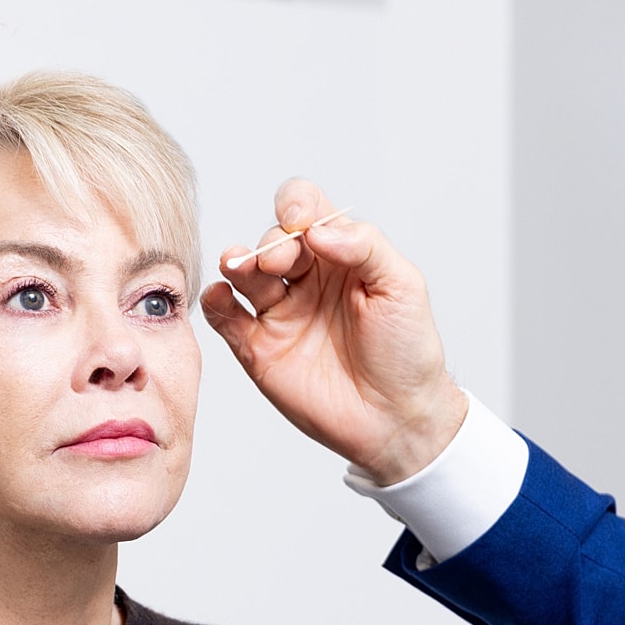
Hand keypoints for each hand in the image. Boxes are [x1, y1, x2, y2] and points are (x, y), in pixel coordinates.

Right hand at [201, 178, 467, 484]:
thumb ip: (366, 246)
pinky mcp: (259, 349)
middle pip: (272, 239)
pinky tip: (223, 297)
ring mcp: (281, 313)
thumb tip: (318, 230)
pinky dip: (216, 301)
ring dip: (237, 261)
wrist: (398, 419)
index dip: (296, 205)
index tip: (301, 223)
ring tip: (240, 266)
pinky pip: (226, 317)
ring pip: (244, 272)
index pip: (306, 210)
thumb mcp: (403, 287)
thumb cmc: (408, 352)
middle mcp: (307, 279)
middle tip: (282, 263)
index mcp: (341, 256)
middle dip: (272, 242)